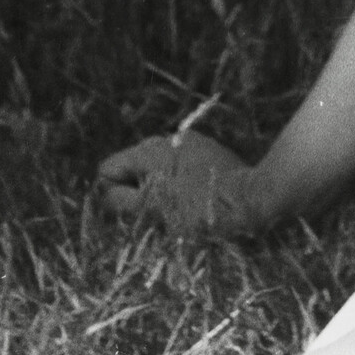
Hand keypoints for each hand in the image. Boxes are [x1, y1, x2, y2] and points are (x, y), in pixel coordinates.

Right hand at [95, 130, 265, 238]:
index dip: (112, 193)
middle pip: (132, 168)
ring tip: (177, 209)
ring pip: (157, 170)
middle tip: (155, 214)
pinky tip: (195, 198)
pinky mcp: (208, 152)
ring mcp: (189, 143)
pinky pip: (179, 169)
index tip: (130, 213)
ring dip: (159, 189)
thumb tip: (103, 193)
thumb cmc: (198, 208)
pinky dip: (180, 183)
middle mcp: (166, 139)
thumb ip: (120, 200)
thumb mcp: (152, 208)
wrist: (251, 199)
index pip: (108, 168)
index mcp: (148, 151)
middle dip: (136, 191)